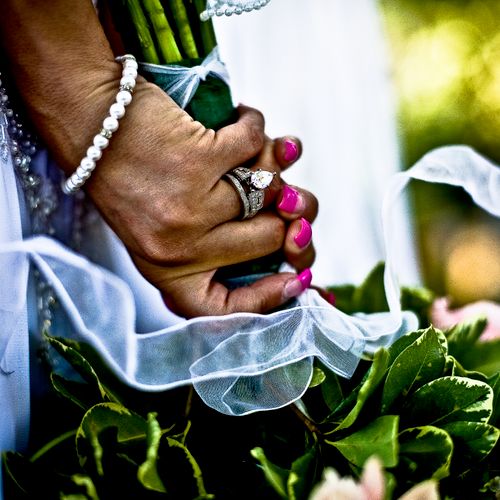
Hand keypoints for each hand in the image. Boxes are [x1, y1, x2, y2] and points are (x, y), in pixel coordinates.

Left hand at [85, 83, 317, 316]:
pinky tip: (241, 120)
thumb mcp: (163, 226)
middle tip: (287, 193)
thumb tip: (291, 230)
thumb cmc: (132, 175)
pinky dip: (257, 127)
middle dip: (288, 211)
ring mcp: (188, 209)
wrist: (91, 120)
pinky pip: (259, 147)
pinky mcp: (196, 162)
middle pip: (269, 240)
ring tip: (254, 149)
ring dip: (271, 162)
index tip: (300, 279)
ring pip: (269, 191)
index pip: (226, 308)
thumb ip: (216, 240)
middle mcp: (178, 249)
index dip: (272, 297)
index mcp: (168, 272)